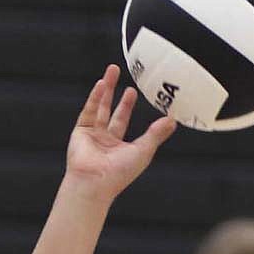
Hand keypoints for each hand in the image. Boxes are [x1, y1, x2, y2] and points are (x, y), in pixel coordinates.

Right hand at [65, 64, 177, 201]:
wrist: (96, 182)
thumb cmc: (120, 173)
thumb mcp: (143, 150)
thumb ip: (156, 134)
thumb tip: (172, 120)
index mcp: (118, 146)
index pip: (123, 121)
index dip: (127, 106)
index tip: (134, 91)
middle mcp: (104, 140)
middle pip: (110, 111)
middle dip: (116, 94)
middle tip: (121, 76)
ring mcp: (92, 135)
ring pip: (99, 107)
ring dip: (106, 89)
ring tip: (112, 70)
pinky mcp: (81, 132)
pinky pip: (89, 111)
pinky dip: (95, 98)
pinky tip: (102, 84)